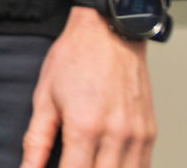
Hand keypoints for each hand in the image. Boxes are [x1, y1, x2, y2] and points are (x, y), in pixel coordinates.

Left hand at [20, 7, 155, 167]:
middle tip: (69, 165)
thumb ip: (36, 140)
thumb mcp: (44, 97)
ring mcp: (137, 136)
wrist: (108, 32)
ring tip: (85, 164)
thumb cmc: (73, 59)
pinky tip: (106, 165)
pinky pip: (142, 167)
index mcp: (85, 127)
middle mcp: (116, 135)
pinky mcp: (150, 133)